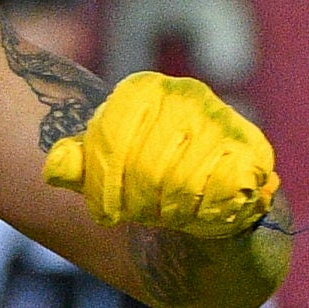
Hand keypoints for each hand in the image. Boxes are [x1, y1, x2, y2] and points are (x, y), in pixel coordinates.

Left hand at [42, 71, 278, 236]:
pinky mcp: (252, 148)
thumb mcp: (104, 167)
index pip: (111, 141)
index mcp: (140, 91)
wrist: (207, 191)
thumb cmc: (147, 175)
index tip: (107, 213)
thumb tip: (56, 169)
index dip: (104, 187)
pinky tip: (200, 216)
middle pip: (147, 166)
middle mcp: (183, 94)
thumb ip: (77, 165)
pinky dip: (207, 212)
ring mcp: (220, 117)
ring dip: (171, 211)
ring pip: (183, 180)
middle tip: (142, 216)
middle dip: (139, 204)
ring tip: (169, 216)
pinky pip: (223, 188)